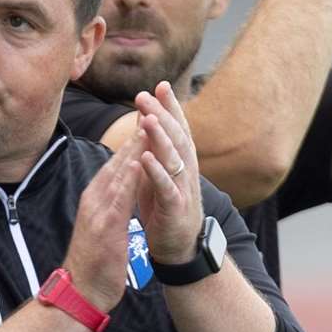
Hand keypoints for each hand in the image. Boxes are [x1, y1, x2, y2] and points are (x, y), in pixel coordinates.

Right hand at [62, 131, 143, 312]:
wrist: (80, 291)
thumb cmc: (94, 262)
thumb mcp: (104, 226)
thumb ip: (112, 205)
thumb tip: (121, 190)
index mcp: (96, 196)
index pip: (119, 161)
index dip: (135, 138)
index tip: (150, 116)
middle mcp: (95, 196)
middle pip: (119, 158)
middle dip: (137, 132)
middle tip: (152, 106)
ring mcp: (99, 209)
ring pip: (120, 170)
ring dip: (136, 146)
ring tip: (151, 122)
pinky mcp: (105, 224)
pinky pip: (121, 195)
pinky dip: (132, 175)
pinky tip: (143, 160)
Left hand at [132, 82, 203, 263]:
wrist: (177, 246)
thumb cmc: (164, 206)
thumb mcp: (159, 172)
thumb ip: (155, 146)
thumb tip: (149, 118)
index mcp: (181, 162)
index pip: (177, 128)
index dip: (170, 107)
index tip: (161, 85)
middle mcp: (186, 171)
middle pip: (176, 137)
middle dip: (162, 115)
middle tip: (146, 94)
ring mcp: (182, 189)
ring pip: (174, 158)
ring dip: (161, 138)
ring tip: (148, 118)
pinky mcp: (175, 208)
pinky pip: (166, 187)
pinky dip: (156, 172)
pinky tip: (145, 158)